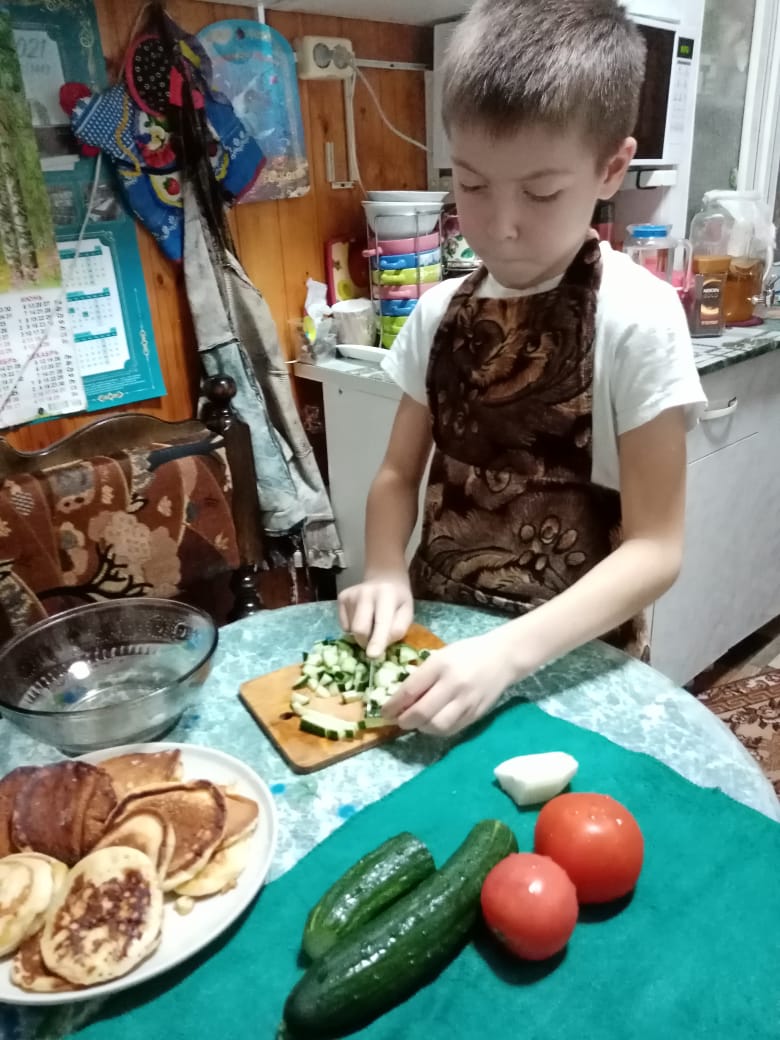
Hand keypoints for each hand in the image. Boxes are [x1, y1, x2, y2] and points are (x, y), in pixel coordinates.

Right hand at [337, 574, 413, 657]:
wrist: (384, 578)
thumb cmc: (398, 600)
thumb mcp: (407, 612)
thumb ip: (398, 629)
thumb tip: (380, 646)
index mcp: (387, 595)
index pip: (381, 622)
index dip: (377, 640)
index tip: (373, 655)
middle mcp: (366, 592)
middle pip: (360, 628)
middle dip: (366, 642)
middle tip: (375, 641)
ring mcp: (351, 595)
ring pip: (352, 629)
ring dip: (362, 634)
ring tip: (372, 621)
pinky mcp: (342, 598)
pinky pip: (345, 625)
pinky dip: (354, 627)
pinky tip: (363, 616)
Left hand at [381, 630, 528, 735]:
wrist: (502, 657)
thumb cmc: (466, 653)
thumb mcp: (440, 656)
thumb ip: (422, 676)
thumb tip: (400, 700)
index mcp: (441, 665)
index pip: (410, 690)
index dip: (393, 705)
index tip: (383, 711)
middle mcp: (454, 684)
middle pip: (422, 712)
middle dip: (405, 720)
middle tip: (398, 720)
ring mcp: (467, 701)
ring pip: (437, 726)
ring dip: (421, 727)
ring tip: (417, 721)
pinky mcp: (476, 714)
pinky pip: (451, 729)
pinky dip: (437, 730)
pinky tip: (433, 723)